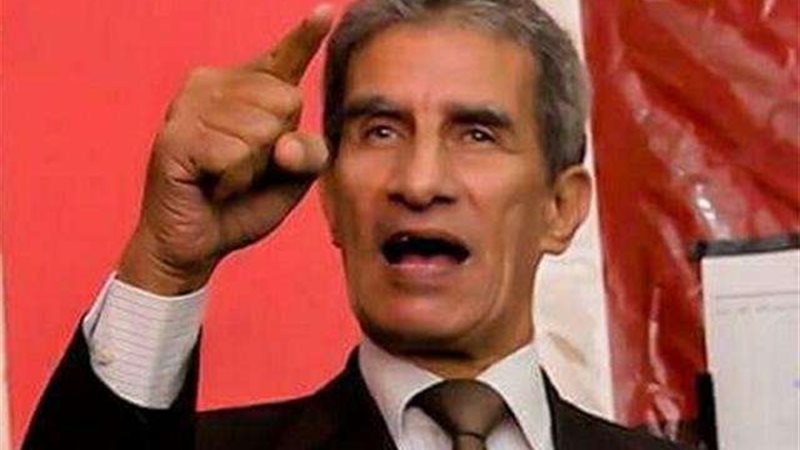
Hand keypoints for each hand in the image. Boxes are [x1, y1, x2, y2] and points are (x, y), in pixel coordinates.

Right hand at [117, 5, 333, 294]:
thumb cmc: (243, 203)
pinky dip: (232, 178)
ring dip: (252, 168)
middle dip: (276, 147)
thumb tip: (281, 141)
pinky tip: (209, 182)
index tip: (327, 12)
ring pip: (260, 129)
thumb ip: (309, 153)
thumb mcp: (292, 178)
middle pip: (285, 100)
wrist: (197, 242)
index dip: (305, 37)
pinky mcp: (174, 135)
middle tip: (243, 167)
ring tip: (224, 175)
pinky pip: (234, 152)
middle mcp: (214, 84)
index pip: (284, 58)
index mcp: (246, 90)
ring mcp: (189, 105)